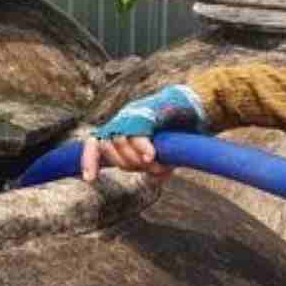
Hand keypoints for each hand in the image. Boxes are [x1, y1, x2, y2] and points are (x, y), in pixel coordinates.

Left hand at [78, 85, 206, 182]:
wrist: (196, 106)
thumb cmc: (178, 130)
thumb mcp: (164, 154)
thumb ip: (155, 166)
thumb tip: (152, 176)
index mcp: (120, 130)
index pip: (94, 144)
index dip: (90, 161)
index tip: (89, 179)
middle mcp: (122, 121)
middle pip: (109, 148)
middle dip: (127, 164)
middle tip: (150, 166)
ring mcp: (132, 114)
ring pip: (120, 141)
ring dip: (137, 158)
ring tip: (156, 160)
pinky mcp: (147, 112)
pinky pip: (137, 132)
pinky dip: (142, 147)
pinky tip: (151, 156)